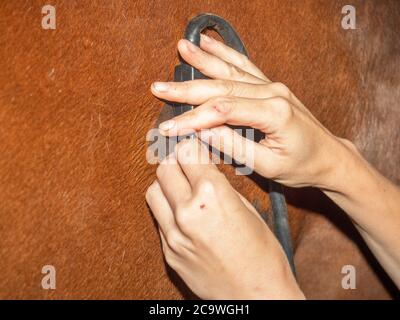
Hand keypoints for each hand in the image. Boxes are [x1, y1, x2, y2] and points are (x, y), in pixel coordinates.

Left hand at [146, 139, 303, 298]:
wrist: (256, 296)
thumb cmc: (263, 255)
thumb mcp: (248, 211)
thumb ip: (220, 188)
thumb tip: (203, 172)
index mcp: (213, 196)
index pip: (187, 152)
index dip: (192, 145)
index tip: (195, 145)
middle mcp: (188, 212)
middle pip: (165, 168)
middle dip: (176, 161)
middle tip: (188, 164)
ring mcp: (174, 235)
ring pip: (153, 192)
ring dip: (166, 185)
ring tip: (182, 189)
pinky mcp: (169, 253)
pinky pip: (159, 219)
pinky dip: (167, 210)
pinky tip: (184, 215)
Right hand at [151, 35, 352, 189]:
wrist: (329, 156)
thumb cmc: (302, 165)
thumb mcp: (268, 165)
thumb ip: (235, 147)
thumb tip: (202, 133)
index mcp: (273, 113)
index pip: (223, 111)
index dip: (193, 118)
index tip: (168, 127)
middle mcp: (272, 92)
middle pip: (222, 86)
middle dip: (187, 89)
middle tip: (159, 86)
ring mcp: (271, 86)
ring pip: (230, 71)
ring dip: (203, 61)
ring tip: (181, 48)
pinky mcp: (270, 86)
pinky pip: (244, 66)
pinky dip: (225, 53)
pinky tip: (209, 44)